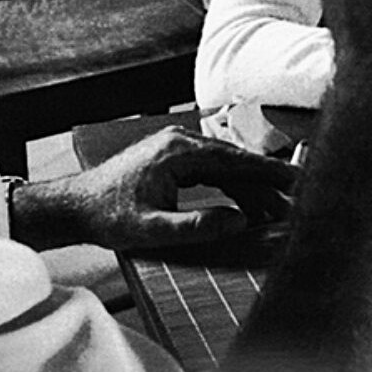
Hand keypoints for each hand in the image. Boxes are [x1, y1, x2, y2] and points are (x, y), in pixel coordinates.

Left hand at [15, 126, 297, 251]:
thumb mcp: (152, 229)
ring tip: (275, 211)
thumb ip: (196, 226)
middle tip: (294, 199)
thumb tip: (238, 220)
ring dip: (248, 187)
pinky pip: (211, 170)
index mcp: (177, 151)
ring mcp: (176, 148)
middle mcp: (180, 142)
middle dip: (264, 181)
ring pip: (224, 166)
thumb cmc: (108, 216)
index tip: (294, 180)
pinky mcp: (172, 159)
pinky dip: (230, 187)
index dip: (266, 171)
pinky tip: (245, 206)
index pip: (232, 159)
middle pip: (233, 160)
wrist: (76, 205)